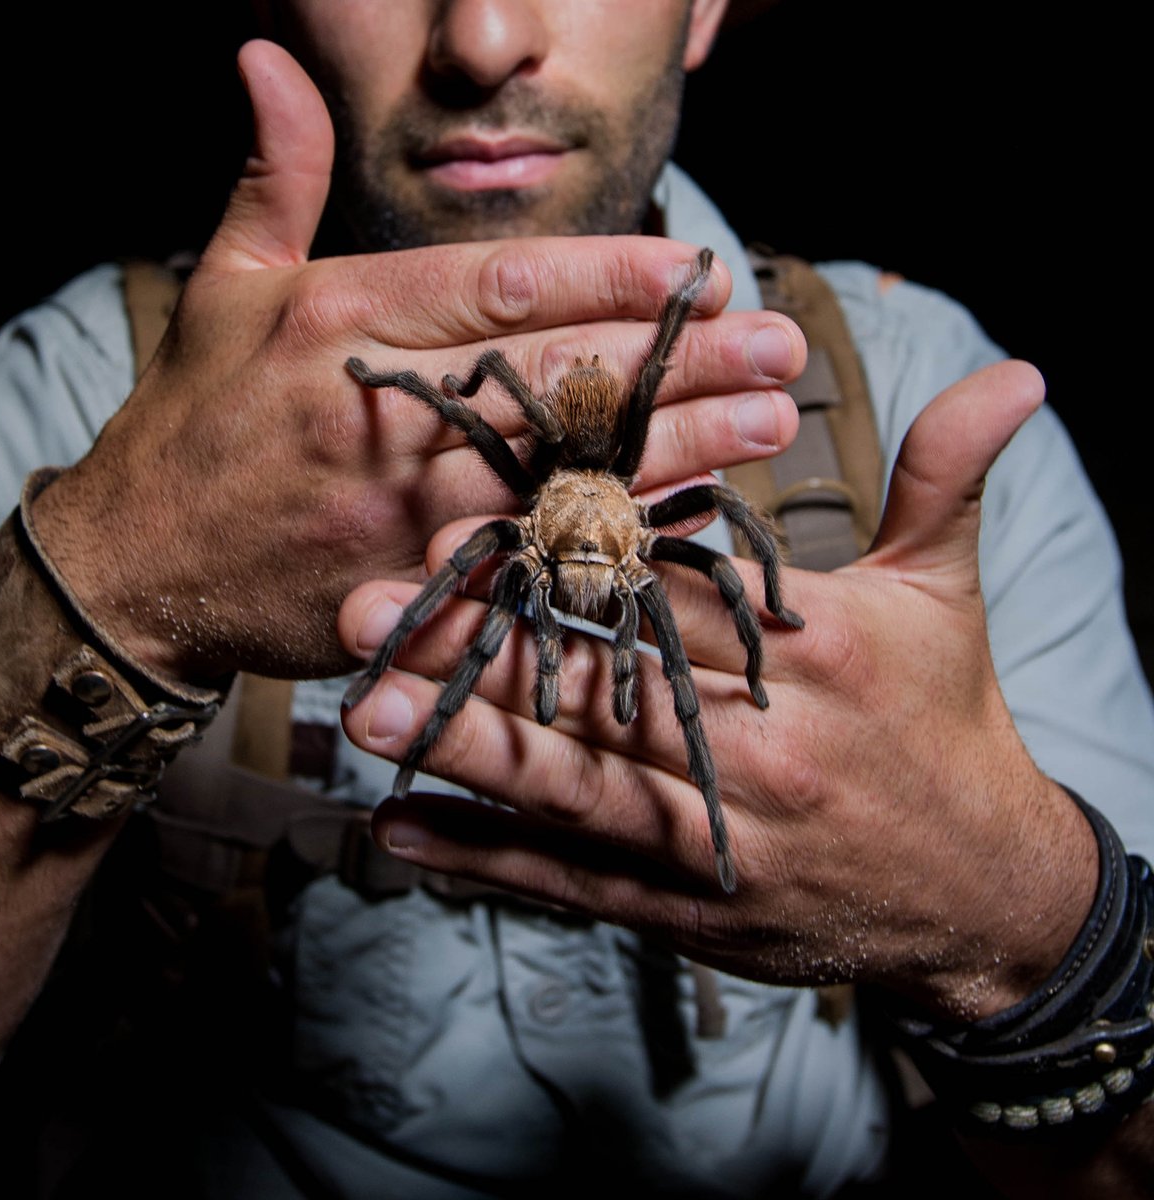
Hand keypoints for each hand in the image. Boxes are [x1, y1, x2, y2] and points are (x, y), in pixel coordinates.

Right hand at [26, 40, 802, 683]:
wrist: (135, 568)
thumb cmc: (191, 426)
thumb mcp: (222, 289)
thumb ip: (269, 177)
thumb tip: (267, 57)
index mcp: (339, 322)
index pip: (500, 285)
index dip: (613, 275)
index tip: (702, 270)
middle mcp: (375, 411)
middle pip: (553, 379)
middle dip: (677, 361)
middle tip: (779, 347)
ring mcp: (393, 509)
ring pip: (559, 471)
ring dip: (674, 447)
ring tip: (769, 423)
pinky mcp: (405, 588)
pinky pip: (528, 562)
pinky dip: (610, 539)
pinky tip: (689, 515)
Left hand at [337, 360, 1097, 1021]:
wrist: (985, 898)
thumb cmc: (950, 730)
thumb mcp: (950, 599)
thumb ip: (950, 479)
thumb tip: (1013, 372)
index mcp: (810, 659)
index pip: (669, 597)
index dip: (569, 560)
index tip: (476, 523)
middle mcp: (756, 754)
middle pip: (600, 692)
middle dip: (483, 651)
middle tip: (370, 612)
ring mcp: (715, 845)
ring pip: (572, 791)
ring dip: (462, 751)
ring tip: (365, 712)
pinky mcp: (688, 913)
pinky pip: (575, 885)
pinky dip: (486, 862)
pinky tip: (402, 834)